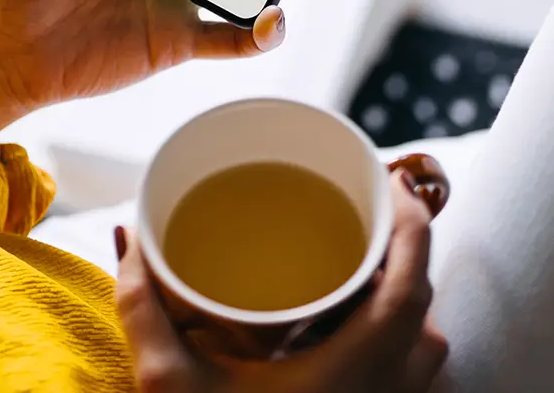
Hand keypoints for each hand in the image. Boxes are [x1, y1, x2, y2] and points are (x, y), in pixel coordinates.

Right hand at [114, 171, 448, 392]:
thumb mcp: (169, 384)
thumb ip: (145, 308)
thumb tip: (129, 240)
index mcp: (354, 369)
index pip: (412, 278)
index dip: (412, 220)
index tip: (389, 181)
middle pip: (423, 305)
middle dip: (403, 251)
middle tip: (366, 214)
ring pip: (425, 346)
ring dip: (404, 302)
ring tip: (362, 269)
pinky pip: (410, 379)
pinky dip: (396, 345)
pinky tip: (350, 334)